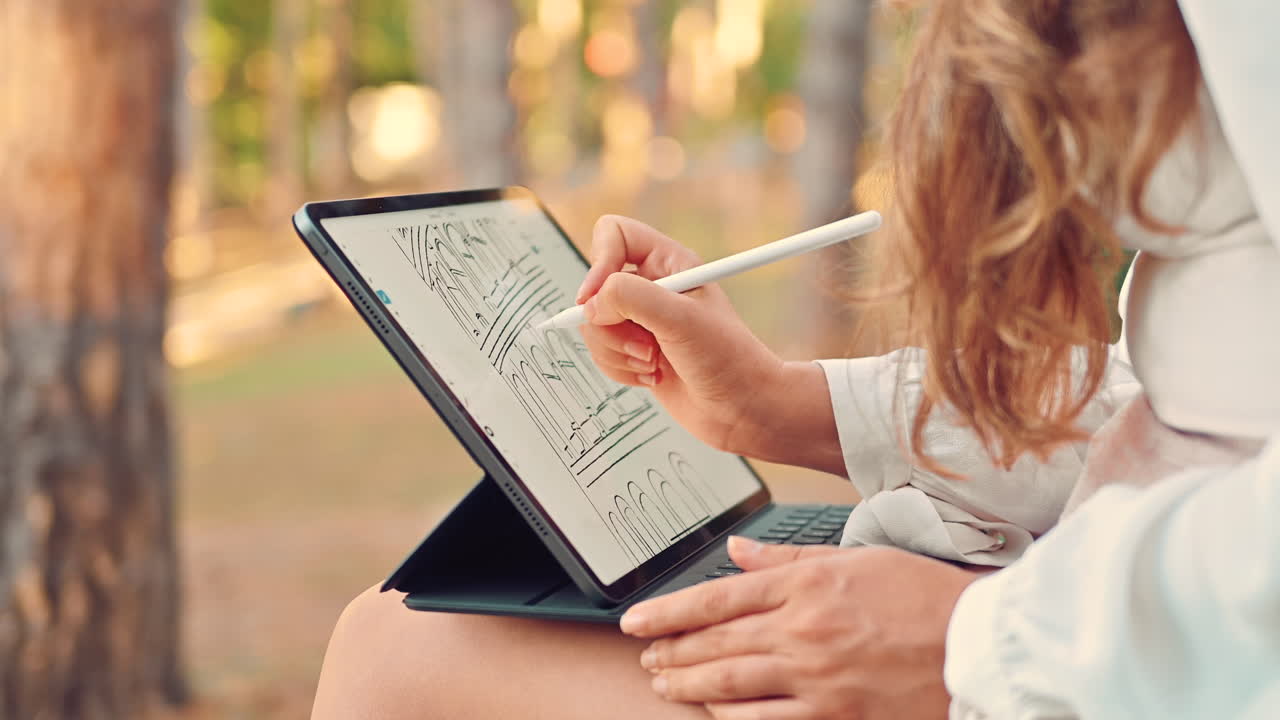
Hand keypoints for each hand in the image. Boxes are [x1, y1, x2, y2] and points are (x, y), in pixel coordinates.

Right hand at [577, 216, 842, 473]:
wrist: (743, 408)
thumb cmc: (728, 359)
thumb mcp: (680, 318)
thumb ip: (630, 298)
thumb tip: (591, 304)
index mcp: (669, 263)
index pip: (614, 235)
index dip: (599, 262)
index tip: (598, 298)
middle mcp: (653, 287)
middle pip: (595, 288)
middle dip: (613, 325)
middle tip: (646, 345)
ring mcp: (642, 321)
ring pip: (594, 326)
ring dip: (618, 352)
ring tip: (654, 363)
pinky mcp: (635, 351)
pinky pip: (602, 353)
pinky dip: (621, 370)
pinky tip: (653, 376)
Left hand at [620, 537, 979, 719]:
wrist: (978, 643)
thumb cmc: (924, 596)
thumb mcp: (855, 559)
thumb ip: (789, 558)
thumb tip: (736, 551)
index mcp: (806, 585)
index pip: (717, 598)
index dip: (668, 611)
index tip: (636, 620)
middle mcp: (803, 630)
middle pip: (715, 643)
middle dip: (671, 651)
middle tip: (646, 656)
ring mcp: (817, 678)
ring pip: (731, 684)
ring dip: (689, 685)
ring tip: (665, 683)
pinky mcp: (835, 715)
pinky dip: (733, 719)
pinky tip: (714, 713)